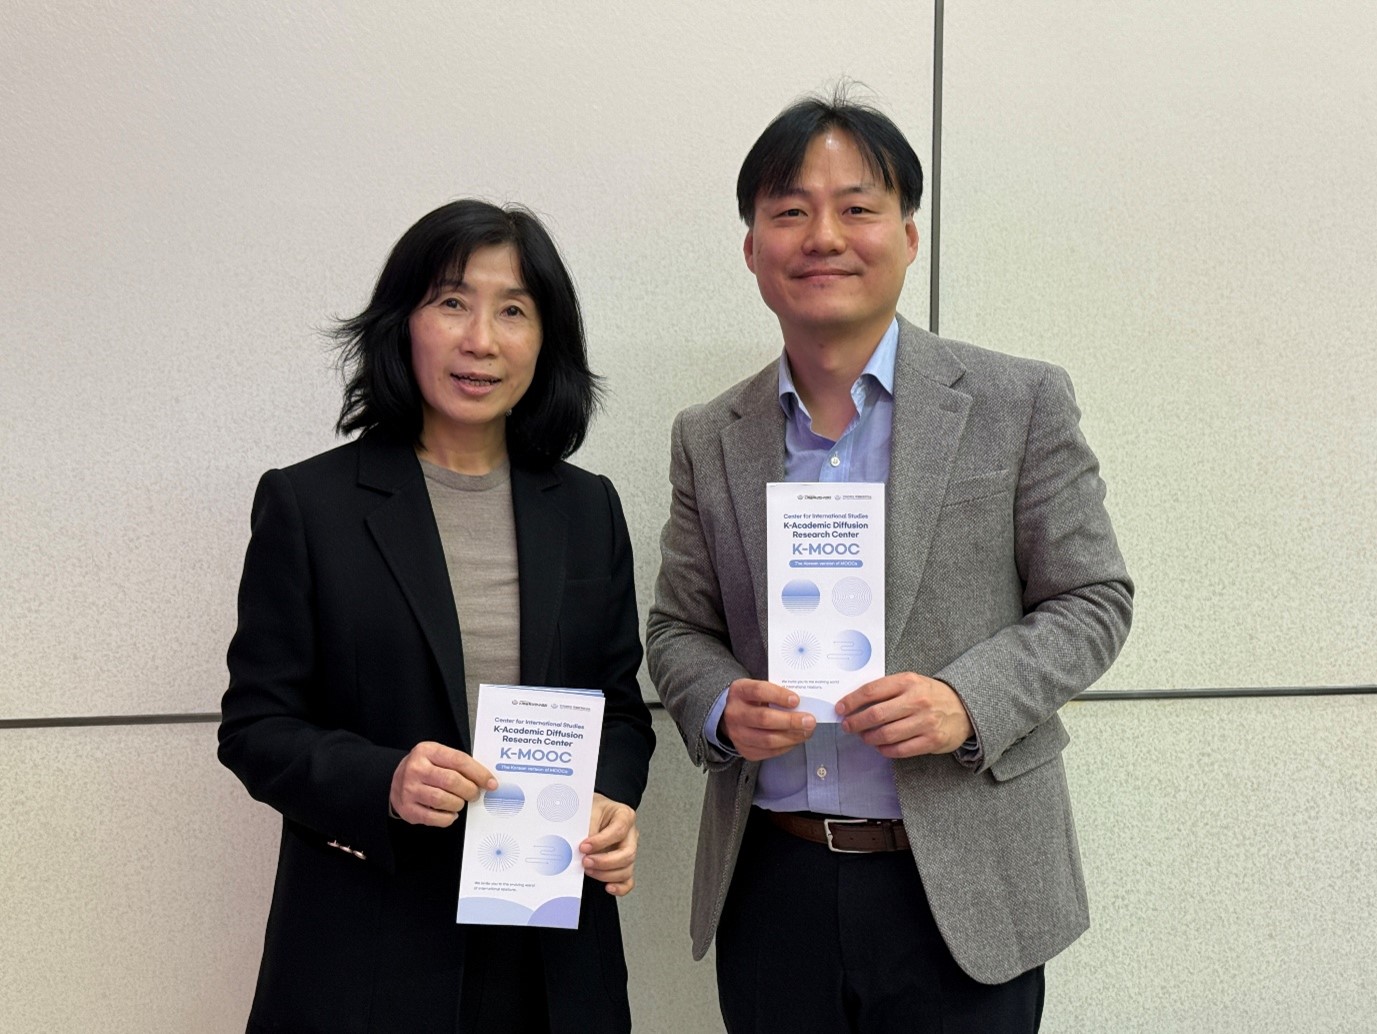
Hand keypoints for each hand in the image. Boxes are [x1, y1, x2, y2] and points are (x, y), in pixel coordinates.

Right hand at [389, 741, 496, 826]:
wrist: (396, 780)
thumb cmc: (425, 768)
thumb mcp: (438, 757)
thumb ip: (459, 765)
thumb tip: (486, 780)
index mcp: (427, 751)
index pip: (459, 760)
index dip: (479, 773)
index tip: (491, 783)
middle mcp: (416, 768)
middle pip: (451, 781)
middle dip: (470, 790)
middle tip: (474, 794)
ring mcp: (409, 789)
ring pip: (442, 800)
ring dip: (458, 804)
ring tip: (460, 802)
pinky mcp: (407, 808)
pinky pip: (433, 818)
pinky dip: (447, 818)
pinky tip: (450, 813)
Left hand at [581, 793, 638, 895]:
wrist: (594, 812)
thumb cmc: (594, 810)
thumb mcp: (590, 809)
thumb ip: (587, 826)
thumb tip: (581, 848)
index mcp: (625, 816)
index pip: (618, 831)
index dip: (601, 841)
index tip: (583, 846)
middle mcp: (630, 834)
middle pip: (627, 853)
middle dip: (604, 862)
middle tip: (585, 861)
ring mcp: (629, 850)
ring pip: (627, 869)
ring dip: (606, 874)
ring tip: (588, 870)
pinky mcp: (624, 864)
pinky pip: (628, 880)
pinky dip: (619, 887)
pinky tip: (607, 887)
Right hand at [720, 678, 815, 760]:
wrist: (731, 717)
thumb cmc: (752, 700)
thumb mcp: (758, 689)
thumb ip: (776, 693)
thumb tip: (802, 704)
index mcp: (739, 691)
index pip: (759, 691)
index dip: (779, 695)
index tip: (796, 700)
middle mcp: (735, 713)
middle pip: (764, 719)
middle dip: (791, 721)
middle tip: (809, 720)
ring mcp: (738, 734)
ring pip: (768, 740)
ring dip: (792, 737)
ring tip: (807, 732)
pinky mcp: (745, 750)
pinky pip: (769, 752)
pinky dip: (786, 746)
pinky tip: (796, 739)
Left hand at [836, 673, 973, 758]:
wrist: (964, 708)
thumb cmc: (930, 695)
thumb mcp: (911, 683)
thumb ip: (887, 690)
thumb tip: (855, 702)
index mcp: (908, 681)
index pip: (871, 691)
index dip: (851, 701)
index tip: (840, 709)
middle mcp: (916, 700)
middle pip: (876, 715)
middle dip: (856, 722)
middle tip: (847, 726)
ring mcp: (925, 722)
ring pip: (886, 734)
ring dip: (869, 738)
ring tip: (863, 737)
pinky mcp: (931, 740)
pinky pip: (900, 749)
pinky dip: (885, 750)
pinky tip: (880, 746)